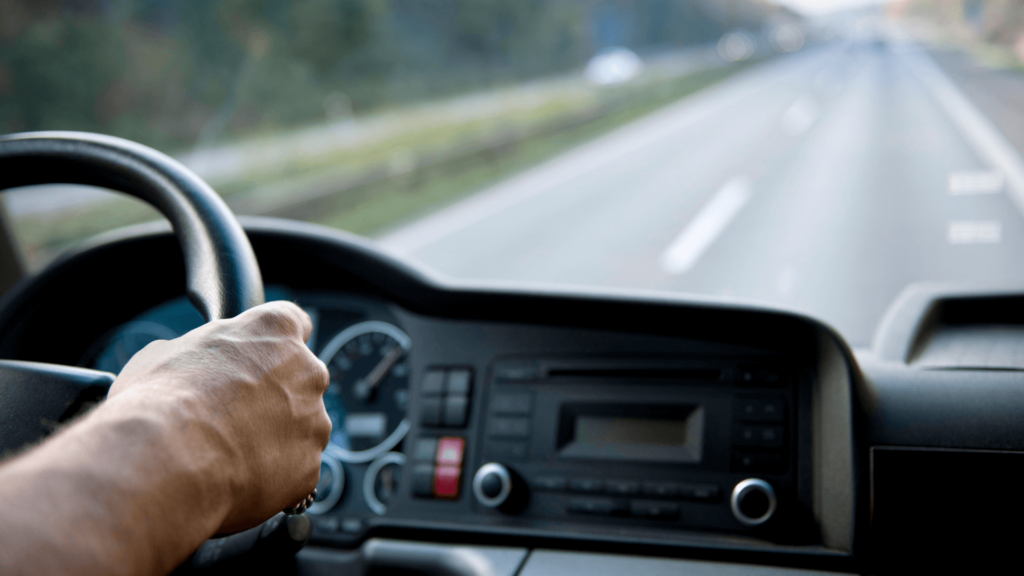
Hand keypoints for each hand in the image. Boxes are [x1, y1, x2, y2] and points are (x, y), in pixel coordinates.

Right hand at [108, 300, 330, 532]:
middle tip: (234, 415)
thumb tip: (190, 364)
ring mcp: (314, 422)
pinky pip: (295, 469)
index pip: (294, 323)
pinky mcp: (310, 467)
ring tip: (229, 452)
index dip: (274, 343)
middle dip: (274, 396)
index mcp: (275, 331)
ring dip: (276, 438)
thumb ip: (200, 353)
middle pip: (300, 380)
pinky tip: (237, 478)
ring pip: (301, 428)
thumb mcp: (165, 353)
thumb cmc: (161, 401)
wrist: (167, 461)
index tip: (263, 357)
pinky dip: (273, 475)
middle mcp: (306, 371)